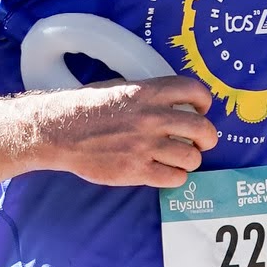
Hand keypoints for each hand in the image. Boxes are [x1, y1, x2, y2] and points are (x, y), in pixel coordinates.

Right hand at [31, 75, 217, 187]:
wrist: (60, 130)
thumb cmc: (88, 108)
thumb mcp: (121, 88)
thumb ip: (150, 95)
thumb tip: (176, 103)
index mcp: (149, 92)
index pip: (195, 91)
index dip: (205, 102)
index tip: (201, 110)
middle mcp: (152, 118)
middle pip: (203, 129)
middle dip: (207, 138)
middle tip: (200, 143)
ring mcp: (145, 146)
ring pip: (191, 157)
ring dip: (190, 160)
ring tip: (179, 159)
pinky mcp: (137, 170)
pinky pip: (175, 178)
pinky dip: (175, 177)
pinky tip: (165, 172)